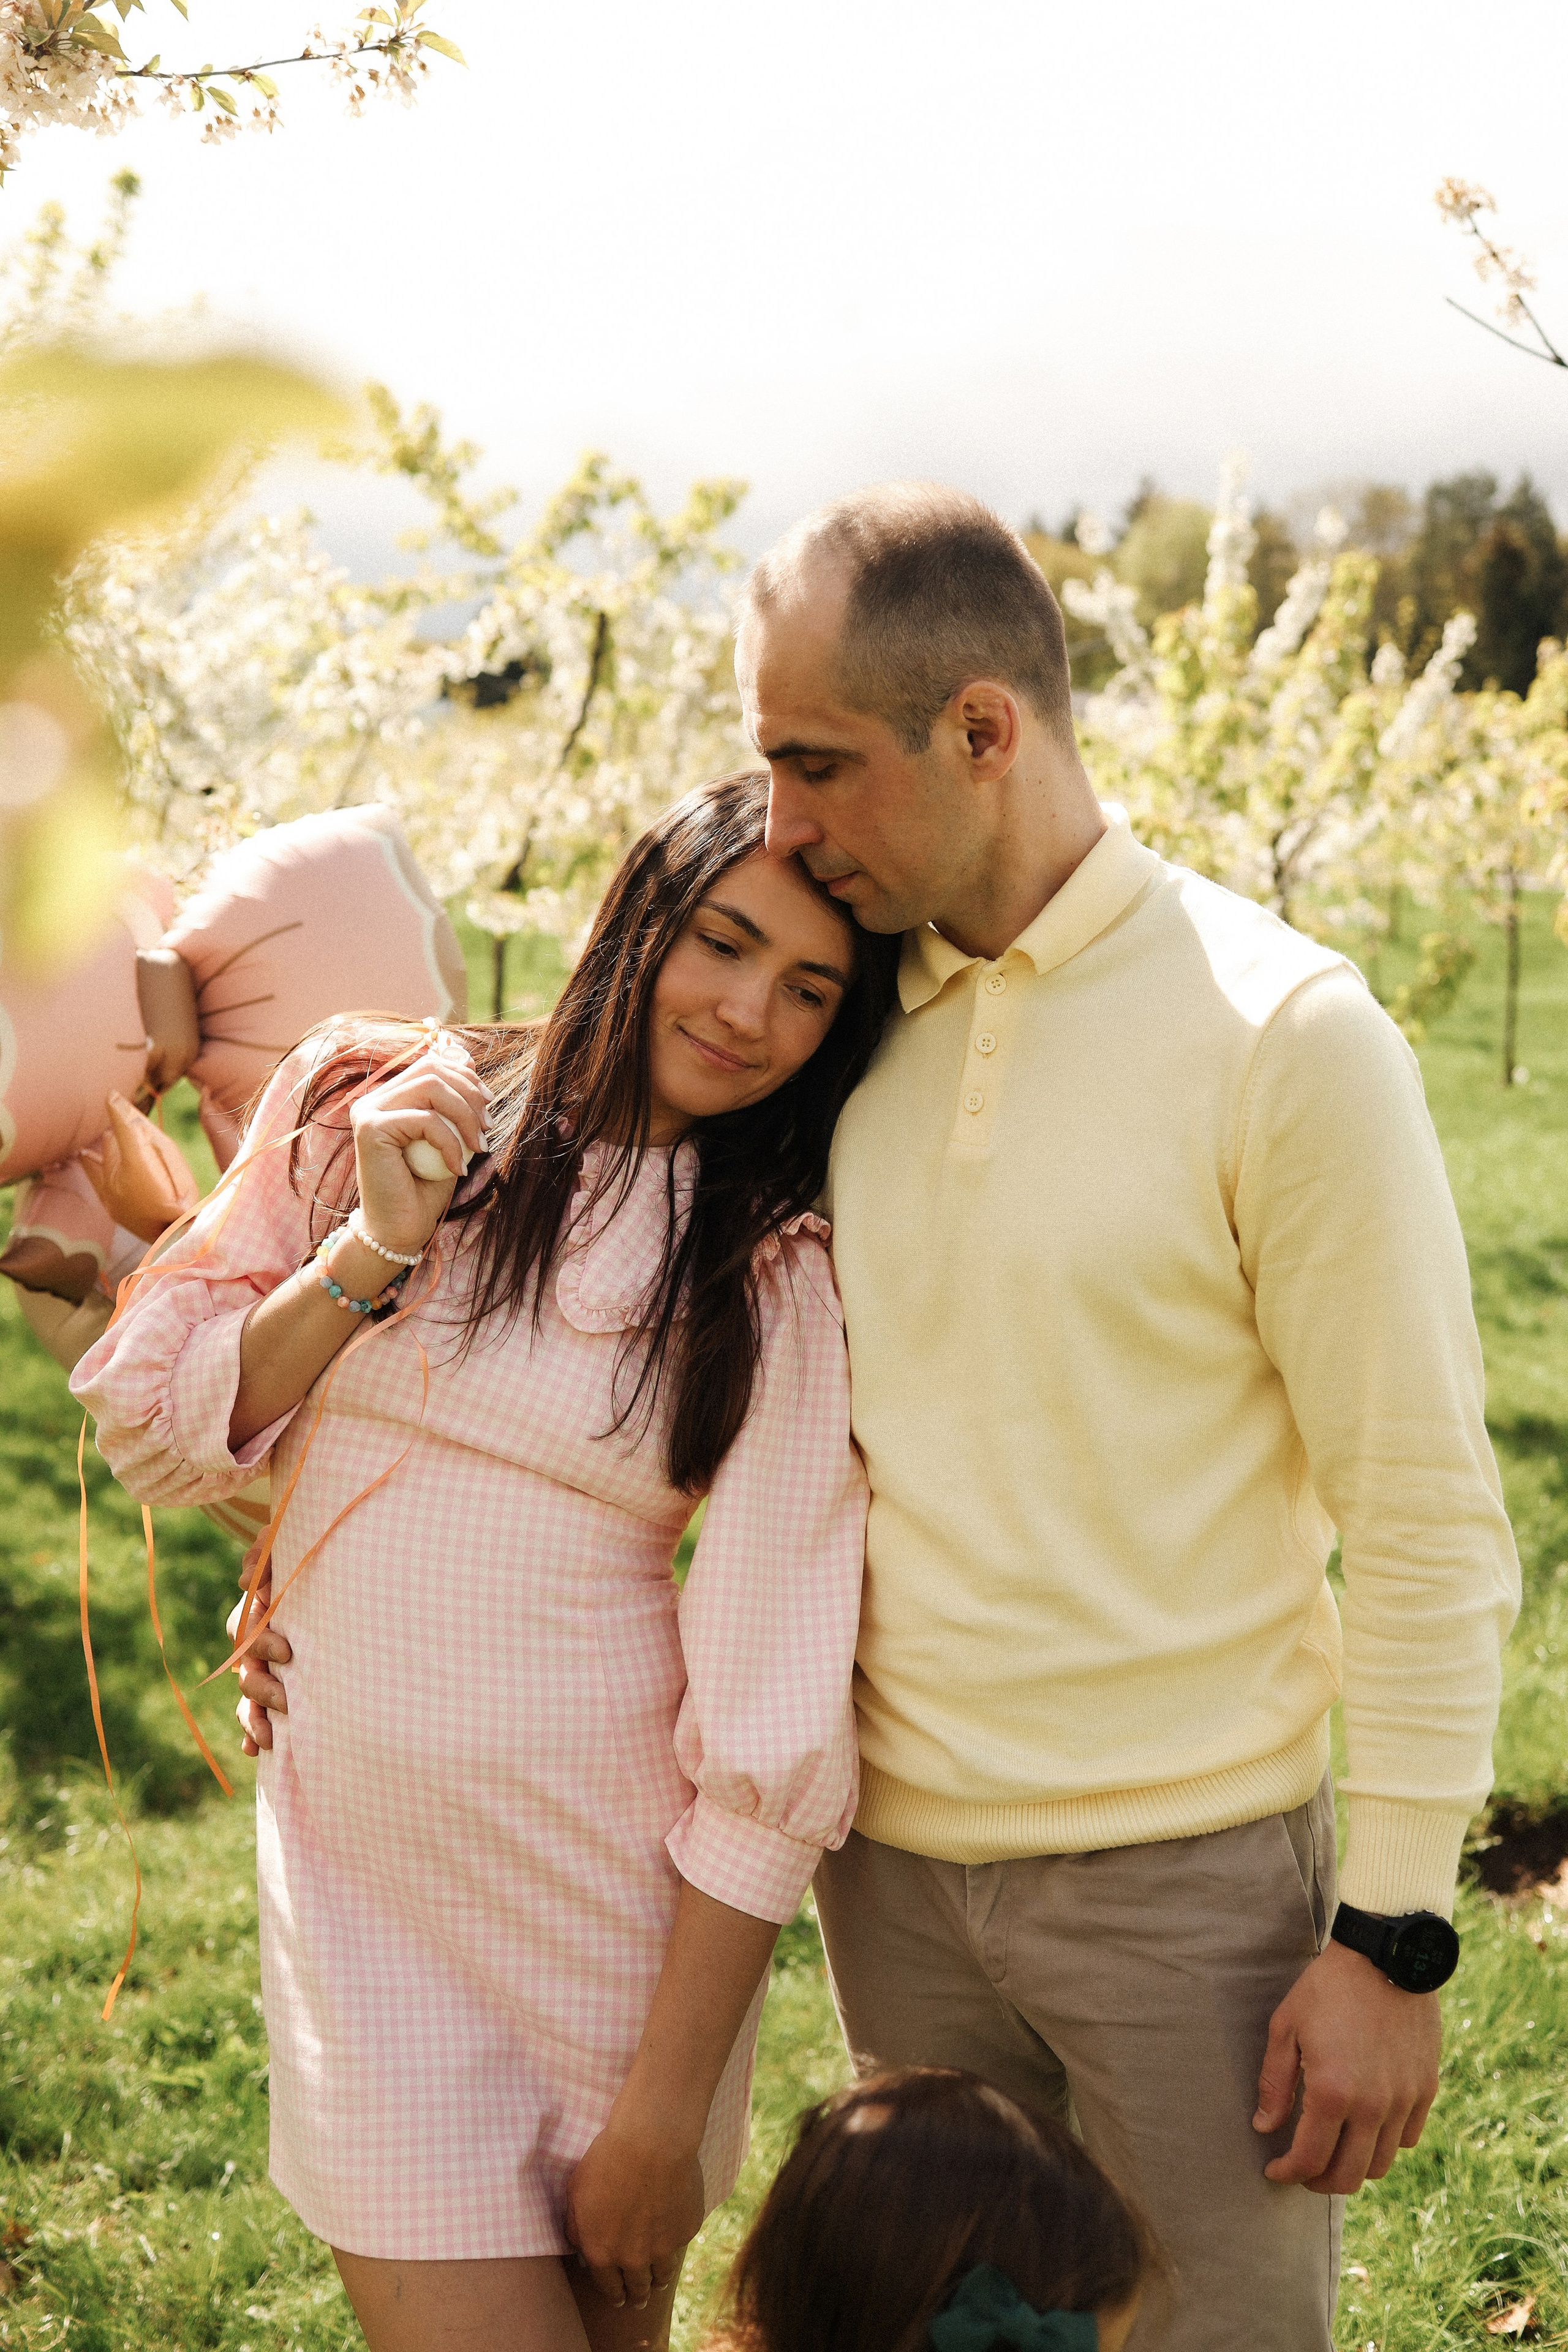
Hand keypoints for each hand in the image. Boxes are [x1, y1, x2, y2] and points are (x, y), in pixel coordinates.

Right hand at [227, 1557, 291, 1756]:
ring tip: (268, 1737)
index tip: (288, 1652)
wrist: (327, 1567)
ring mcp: (265, 1666)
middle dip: (262, 1688)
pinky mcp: (278, 1687)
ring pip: (248, 1697)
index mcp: (259, 1609)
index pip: (245, 1628)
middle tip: (286, 1699)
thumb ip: (268, 1549)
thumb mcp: (290, 1546)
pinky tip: (256, 1752)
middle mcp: (257, 1642)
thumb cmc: (308, 1557)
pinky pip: (256, 1715)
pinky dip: (252, 1733)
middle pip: (246, 1670)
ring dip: (254, 1718)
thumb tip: (252, 1571)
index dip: (260, 1642)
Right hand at [349, 1036, 491, 1259]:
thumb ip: (453, 1102)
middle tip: (489, 1126)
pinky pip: (425, 1120)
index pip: (431, 1064)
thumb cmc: (425, 1188)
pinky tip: (458, 1168)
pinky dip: (451, 1143)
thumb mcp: (449, 1137)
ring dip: (465, 1115)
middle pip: (432, 1069)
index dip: (465, 1075)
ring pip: (430, 1088)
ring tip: (480, 1146)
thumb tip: (467, 1057)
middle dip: (470, 1093)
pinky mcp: (370, 1129)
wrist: (400, 1229)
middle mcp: (374, 1099)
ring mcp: (368, 1111)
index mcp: (390, 1097)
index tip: (488, 1103)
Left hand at [563, 2109, 701, 2310]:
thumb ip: (575, 2228)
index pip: (609, 2288)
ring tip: (659, 2280)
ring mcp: (664, 2247)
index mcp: (602, 2253)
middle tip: (640, 2298)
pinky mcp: (687, 2229)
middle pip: (638, 2288)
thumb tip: (579, 2251)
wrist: (650, 2142)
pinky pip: (680, 2240)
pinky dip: (676, 2238)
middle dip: (638, 2296)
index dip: (614, 2295)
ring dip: (659, 2279)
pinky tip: (673, 2226)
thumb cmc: (607, 2161)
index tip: (619, 2298)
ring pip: (663, 2274)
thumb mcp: (576, 2193)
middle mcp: (633, 2258)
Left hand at [1254, 1936, 1440, 2192]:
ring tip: (1332, 2151)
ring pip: (1380, 2164)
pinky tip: (1365, 2128)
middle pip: (1348, 2177)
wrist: (1384, 1957)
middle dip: (1319, 2182)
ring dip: (1353, 2167)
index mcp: (1332, 2093)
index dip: (1287, 2174)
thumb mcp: (1286, 2027)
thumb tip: (1264, 2128)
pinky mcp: (1426, 2089)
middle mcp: (1372, 2106)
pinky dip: (1384, 2144)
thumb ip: (1274, 2083)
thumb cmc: (1327, 1988)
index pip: (1309, 2159)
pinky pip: (1407, 2138)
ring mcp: (1404, 2101)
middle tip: (1302, 2171)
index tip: (1274, 2171)